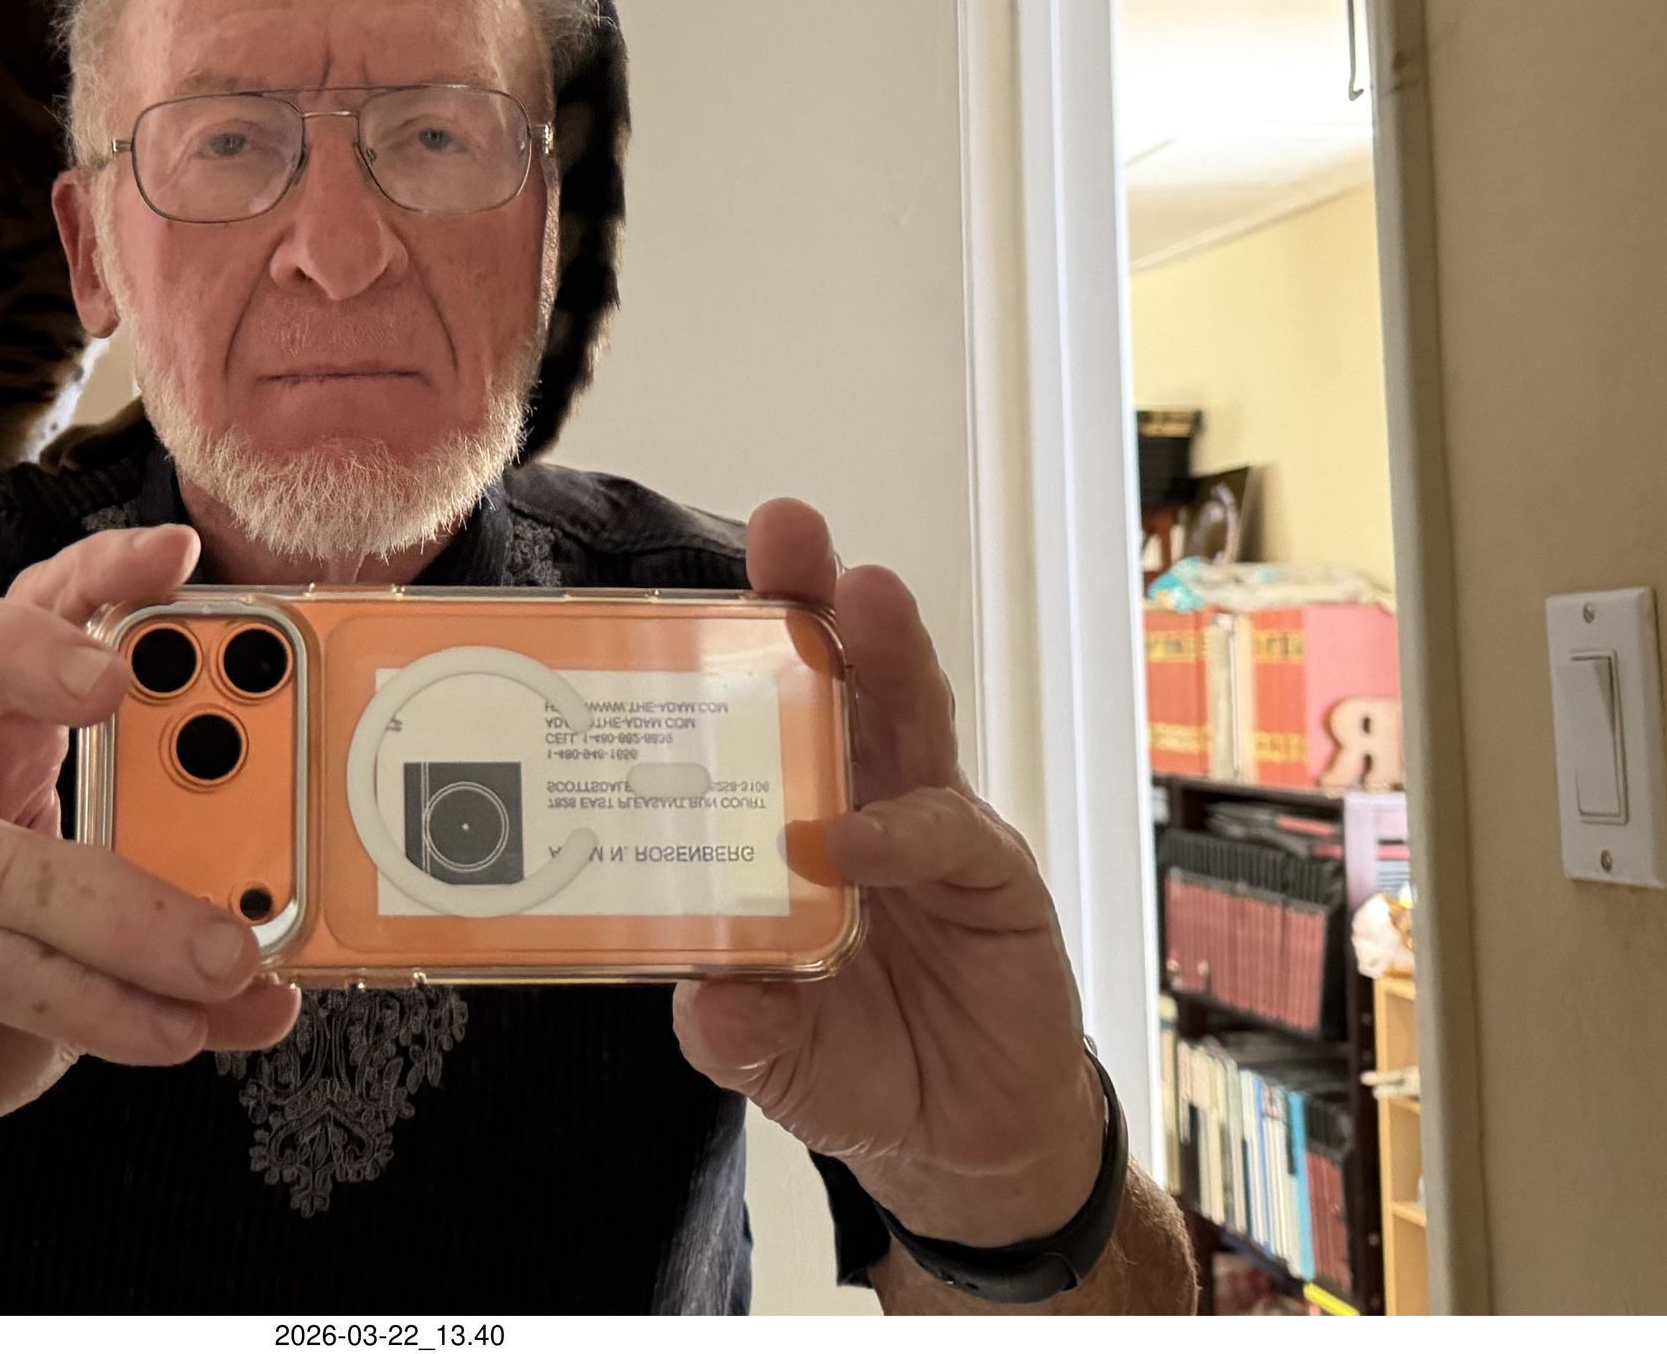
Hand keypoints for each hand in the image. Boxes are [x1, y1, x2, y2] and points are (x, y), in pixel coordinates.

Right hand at [0, 524, 303, 1213]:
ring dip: (132, 915)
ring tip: (230, 950)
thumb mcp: (73, 904)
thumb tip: (287, 918)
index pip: (16, 614)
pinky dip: (103, 1008)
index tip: (174, 555)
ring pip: (6, 869)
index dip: (88, 575)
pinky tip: (175, 1031)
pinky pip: (0, 973)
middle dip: (34, 658)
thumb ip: (164, 882)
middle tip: (122, 684)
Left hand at [672, 500, 1106, 1247]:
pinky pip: (950, 833)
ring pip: (908, 718)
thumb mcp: (772, 1058)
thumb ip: (737, 1031)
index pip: (753, 716)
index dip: (729, 650)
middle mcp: (854, 802)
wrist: (960, 1138)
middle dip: (811, 598)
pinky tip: (861, 836)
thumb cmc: (853, 1063)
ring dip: (886, 653)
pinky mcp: (991, 875)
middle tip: (788, 528)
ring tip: (863, 592)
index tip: (675, 592)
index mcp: (786, 820)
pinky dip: (904, 829)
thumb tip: (702, 1003)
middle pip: (835, 682)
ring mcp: (924, 829)